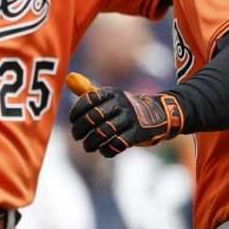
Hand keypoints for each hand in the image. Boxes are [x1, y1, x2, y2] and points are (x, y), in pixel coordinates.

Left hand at [66, 70, 183, 156]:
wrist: (161, 114)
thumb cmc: (126, 108)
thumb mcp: (109, 96)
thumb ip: (88, 91)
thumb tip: (68, 78)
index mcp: (111, 93)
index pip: (87, 99)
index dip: (76, 111)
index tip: (72, 121)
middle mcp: (120, 103)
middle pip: (93, 117)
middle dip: (80, 130)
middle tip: (77, 137)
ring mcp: (130, 118)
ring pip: (103, 132)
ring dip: (91, 143)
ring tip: (88, 147)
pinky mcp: (139, 133)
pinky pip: (118, 143)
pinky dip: (108, 150)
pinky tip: (104, 150)